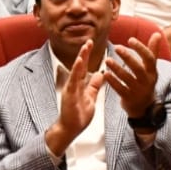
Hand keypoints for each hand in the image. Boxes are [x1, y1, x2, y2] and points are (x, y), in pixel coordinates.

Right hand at [45, 40, 106, 154]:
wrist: (70, 129)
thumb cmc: (78, 115)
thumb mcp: (90, 98)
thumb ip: (94, 86)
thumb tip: (100, 74)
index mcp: (79, 85)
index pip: (84, 67)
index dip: (87, 56)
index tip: (91, 44)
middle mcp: (73, 84)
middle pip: (79, 65)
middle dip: (84, 53)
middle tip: (89, 40)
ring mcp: (70, 89)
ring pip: (76, 70)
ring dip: (81, 58)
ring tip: (85, 47)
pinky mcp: (69, 94)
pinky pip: (73, 80)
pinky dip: (76, 70)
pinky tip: (80, 61)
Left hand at [104, 34, 161, 120]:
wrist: (144, 106)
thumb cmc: (145, 81)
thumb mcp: (151, 68)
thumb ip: (153, 50)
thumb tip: (157, 33)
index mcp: (152, 71)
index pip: (149, 58)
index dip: (140, 48)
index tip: (130, 39)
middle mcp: (146, 81)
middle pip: (138, 68)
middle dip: (128, 57)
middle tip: (117, 47)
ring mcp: (137, 91)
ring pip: (127, 78)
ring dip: (116, 69)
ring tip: (107, 60)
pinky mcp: (128, 98)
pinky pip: (119, 89)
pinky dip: (112, 81)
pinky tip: (105, 74)